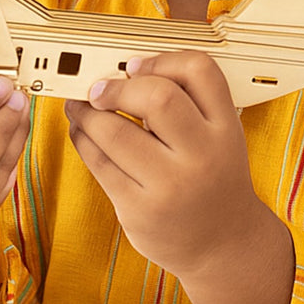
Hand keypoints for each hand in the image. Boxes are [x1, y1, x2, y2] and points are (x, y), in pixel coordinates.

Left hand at [63, 51, 264, 280]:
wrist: (224, 244)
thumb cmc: (214, 178)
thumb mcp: (220, 134)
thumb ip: (188, 100)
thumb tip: (124, 71)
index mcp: (224, 127)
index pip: (200, 71)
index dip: (162, 59)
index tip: (135, 65)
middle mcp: (203, 155)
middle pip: (157, 98)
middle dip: (117, 87)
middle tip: (96, 87)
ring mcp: (171, 186)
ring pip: (115, 133)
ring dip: (87, 112)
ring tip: (79, 106)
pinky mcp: (140, 211)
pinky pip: (100, 164)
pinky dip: (83, 140)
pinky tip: (82, 132)